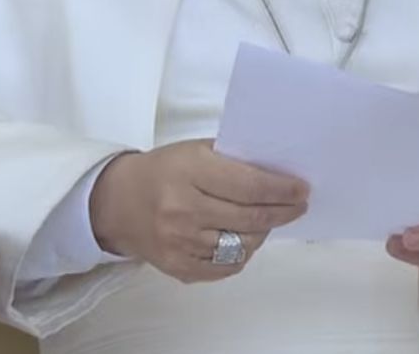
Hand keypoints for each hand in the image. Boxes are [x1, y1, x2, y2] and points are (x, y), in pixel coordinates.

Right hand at [88, 139, 308, 282]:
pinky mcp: (177, 268)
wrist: (116, 202)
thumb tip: (279, 172)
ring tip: (267, 220)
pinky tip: (245, 239)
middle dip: (282, 212)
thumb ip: (234, 159)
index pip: (250, 185)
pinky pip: (225, 267)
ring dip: (263, 233)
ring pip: (242, 245)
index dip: (282, 190)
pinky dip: (242, 254)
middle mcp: (183, 210)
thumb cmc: (164, 170)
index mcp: (190, 173)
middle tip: (298, 206)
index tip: (302, 190)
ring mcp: (180, 243)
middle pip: (250, 218)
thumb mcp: (196, 150)